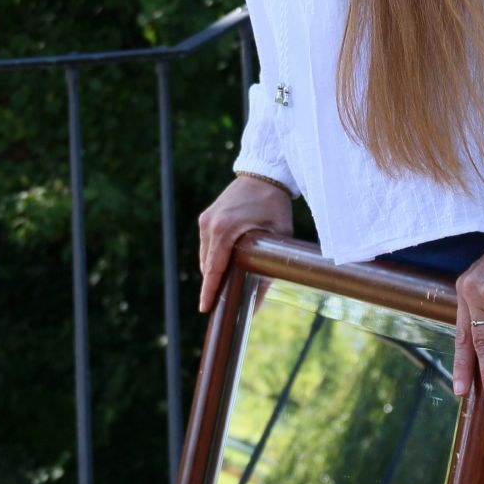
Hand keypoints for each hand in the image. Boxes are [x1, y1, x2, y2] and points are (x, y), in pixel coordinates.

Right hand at [198, 176, 293, 314]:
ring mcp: (206, 219)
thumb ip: (268, 270)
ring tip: (222, 287)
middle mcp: (210, 224)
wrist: (264, 174)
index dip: (209, 291)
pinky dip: (213, 257)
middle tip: (219, 304)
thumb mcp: (279, 238)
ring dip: (212, 271)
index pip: (213, 268)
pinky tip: (223, 266)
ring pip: (204, 256)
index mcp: (225, 229)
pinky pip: (206, 244)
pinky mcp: (206, 216)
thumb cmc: (275, 205)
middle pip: (206, 265)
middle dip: (212, 285)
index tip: (204, 309)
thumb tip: (258, 304)